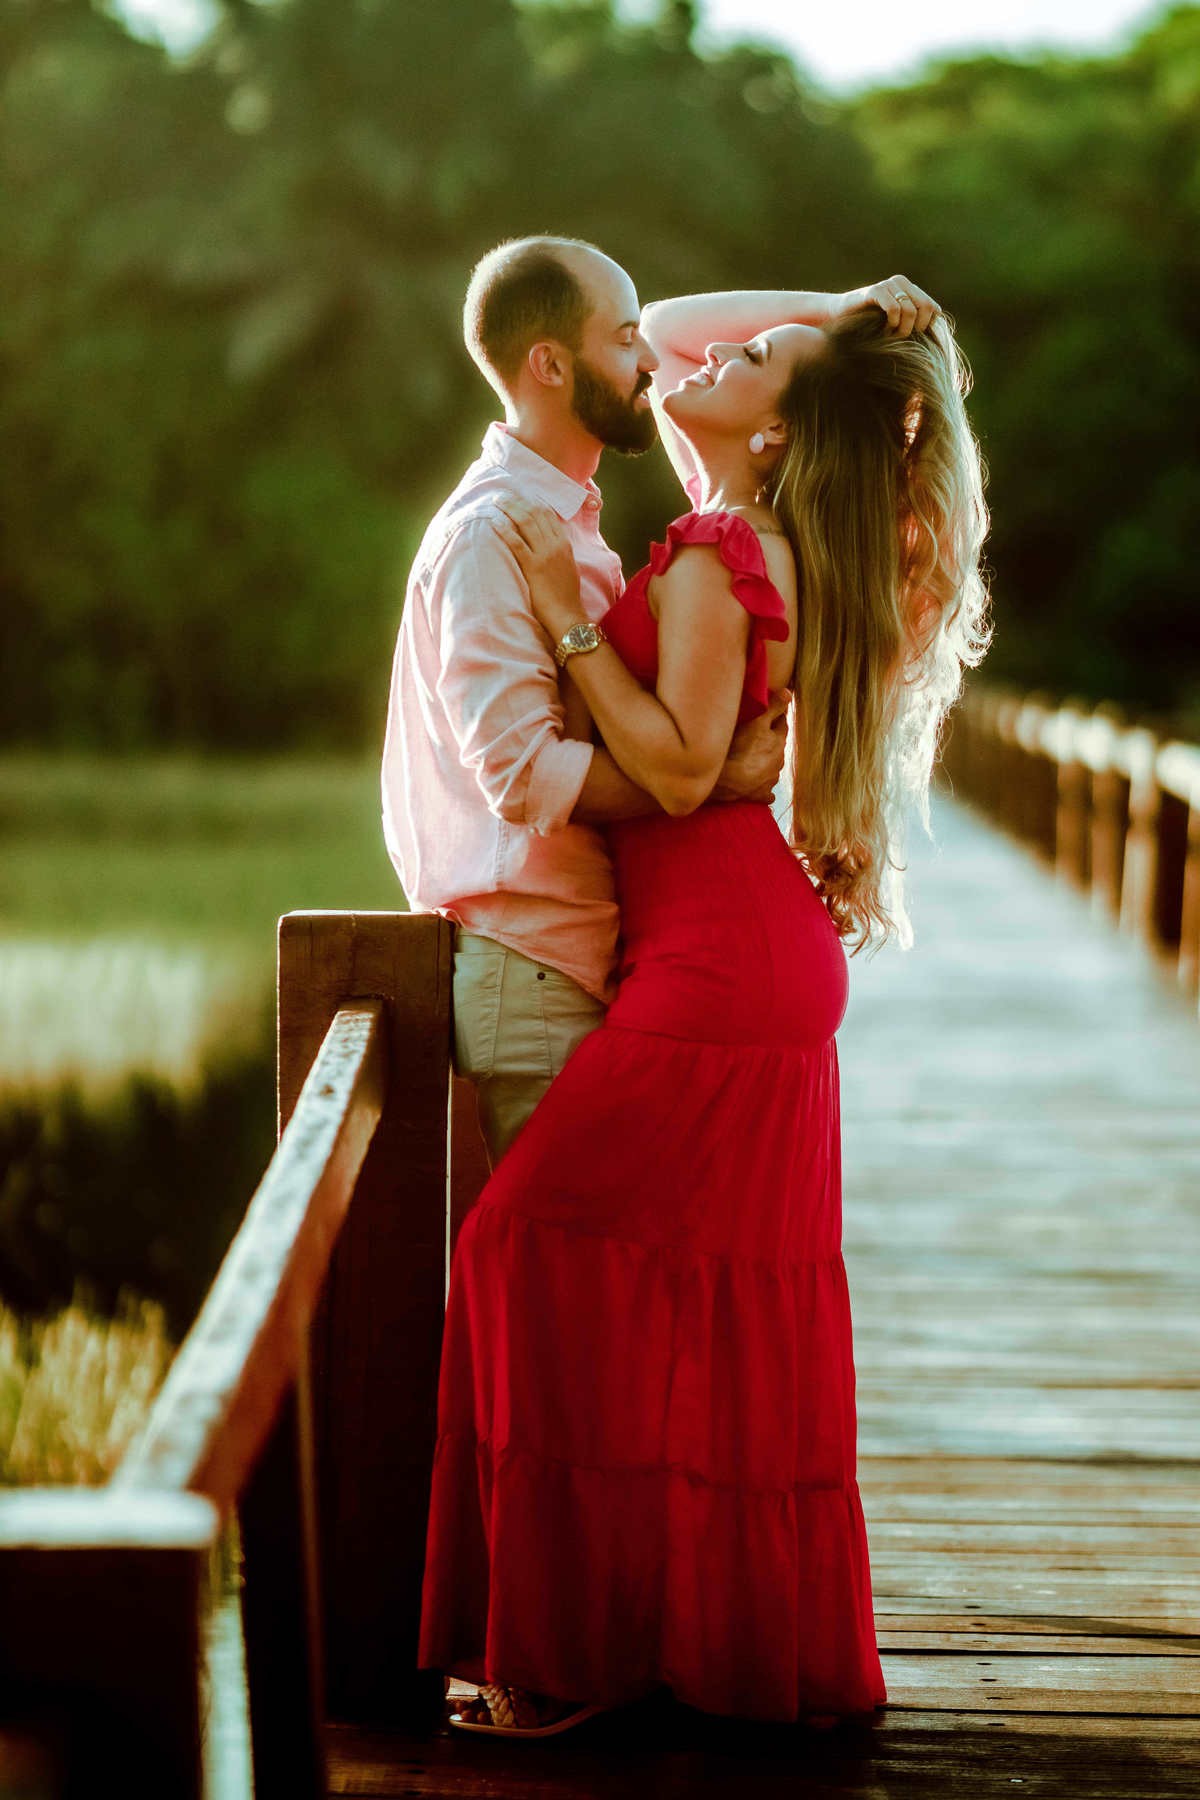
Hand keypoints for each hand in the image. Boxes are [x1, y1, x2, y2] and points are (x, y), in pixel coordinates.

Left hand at [492, 496, 583, 637]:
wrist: (567, 614)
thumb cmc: (565, 595)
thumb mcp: (567, 567)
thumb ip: (558, 551)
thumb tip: (546, 542)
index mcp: (564, 544)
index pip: (547, 514)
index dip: (531, 502)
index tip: (518, 496)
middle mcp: (556, 545)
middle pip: (534, 514)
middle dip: (516, 502)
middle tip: (501, 496)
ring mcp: (545, 555)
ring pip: (525, 523)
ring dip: (509, 509)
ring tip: (496, 502)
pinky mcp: (534, 567)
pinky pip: (516, 543)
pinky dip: (504, 530)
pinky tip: (494, 522)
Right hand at [710, 688, 789, 803]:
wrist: (727, 782)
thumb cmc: (740, 749)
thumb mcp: (756, 722)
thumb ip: (773, 707)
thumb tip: (789, 693)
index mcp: (778, 742)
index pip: (781, 724)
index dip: (775, 717)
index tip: (769, 712)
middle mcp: (778, 762)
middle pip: (777, 747)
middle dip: (770, 740)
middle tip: (756, 734)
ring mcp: (770, 780)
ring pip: (771, 767)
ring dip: (765, 762)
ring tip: (750, 758)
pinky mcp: (761, 795)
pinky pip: (764, 791)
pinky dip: (760, 786)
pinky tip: (753, 785)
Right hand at [841, 276, 939, 337]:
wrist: (839, 316)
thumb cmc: (867, 324)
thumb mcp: (895, 323)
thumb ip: (913, 322)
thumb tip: (935, 330)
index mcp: (910, 288)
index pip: (933, 308)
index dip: (926, 326)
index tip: (912, 338)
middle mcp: (901, 282)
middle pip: (925, 308)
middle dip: (916, 328)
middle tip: (902, 338)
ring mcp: (888, 284)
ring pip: (910, 310)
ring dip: (901, 330)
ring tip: (890, 336)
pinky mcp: (875, 290)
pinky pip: (894, 308)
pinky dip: (891, 323)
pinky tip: (884, 330)